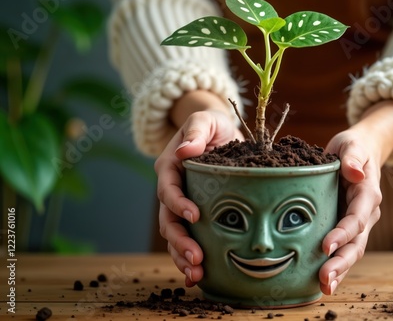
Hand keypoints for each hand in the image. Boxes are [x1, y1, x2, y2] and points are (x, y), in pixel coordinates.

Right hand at [154, 109, 242, 286]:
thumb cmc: (212, 125)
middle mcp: (171, 190)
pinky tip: (198, 276)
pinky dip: (188, 258)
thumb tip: (186, 151)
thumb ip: (196, 131)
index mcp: (170, 167)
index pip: (168, 189)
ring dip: (181, 256)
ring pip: (174, 235)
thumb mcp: (205, 120)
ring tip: (196, 274)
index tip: (195, 216)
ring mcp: (180, 205)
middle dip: (179, 241)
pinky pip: (187, 239)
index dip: (178, 204)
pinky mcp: (194, 215)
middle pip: (168, 220)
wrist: (219, 134)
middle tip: (195, 258)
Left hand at [319, 129, 381, 293]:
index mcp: (368, 193)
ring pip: (353, 251)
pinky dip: (336, 266)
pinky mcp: (348, 227)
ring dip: (340, 270)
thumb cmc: (353, 146)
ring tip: (324, 288)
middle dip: (342, 262)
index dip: (344, 233)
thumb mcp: (352, 144)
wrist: (359, 151)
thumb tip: (355, 172)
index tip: (326, 246)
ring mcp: (359, 222)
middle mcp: (366, 212)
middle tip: (325, 279)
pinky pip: (344, 249)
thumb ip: (352, 157)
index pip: (357, 217)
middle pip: (357, 242)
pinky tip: (323, 282)